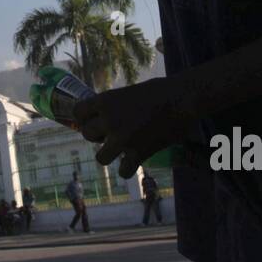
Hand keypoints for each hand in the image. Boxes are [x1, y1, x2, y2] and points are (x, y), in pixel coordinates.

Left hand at [73, 78, 192, 178]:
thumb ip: (114, 105)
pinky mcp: (138, 153)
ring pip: (101, 158)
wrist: (184, 98)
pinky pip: (123, 171)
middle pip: (87, 135)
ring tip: (121, 149)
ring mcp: (122, 138)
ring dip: (110, 155)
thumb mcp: (129, 92)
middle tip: (112, 134)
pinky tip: (135, 161)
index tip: (95, 120)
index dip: (85, 118)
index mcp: (105, 100)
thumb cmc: (161, 90)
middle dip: (98, 136)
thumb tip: (104, 115)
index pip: (77, 112)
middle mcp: (109, 119)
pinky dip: (129, 169)